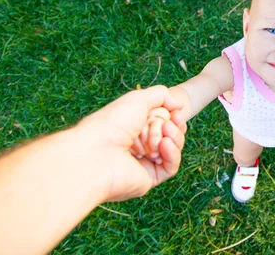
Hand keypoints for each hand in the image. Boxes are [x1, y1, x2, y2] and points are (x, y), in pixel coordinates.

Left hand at [76, 85, 186, 201]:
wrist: (95, 153)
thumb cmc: (111, 124)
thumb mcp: (138, 99)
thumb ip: (162, 95)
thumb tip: (179, 105)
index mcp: (132, 126)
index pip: (163, 120)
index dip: (172, 117)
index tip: (176, 112)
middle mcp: (138, 144)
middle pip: (170, 134)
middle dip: (171, 126)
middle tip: (166, 124)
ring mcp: (144, 162)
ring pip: (172, 149)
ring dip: (173, 137)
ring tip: (164, 133)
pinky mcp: (149, 179)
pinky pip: (171, 167)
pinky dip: (172, 154)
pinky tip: (164, 145)